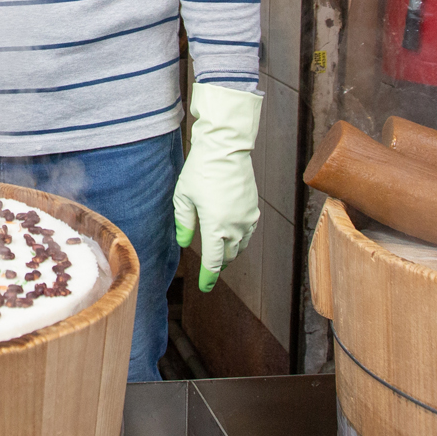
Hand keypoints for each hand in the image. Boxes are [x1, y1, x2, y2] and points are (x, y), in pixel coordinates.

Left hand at [172, 84, 261, 292]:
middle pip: (227, 256)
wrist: (226, 149)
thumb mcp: (183, 197)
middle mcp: (235, 227)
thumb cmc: (202, 170)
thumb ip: (183, 223)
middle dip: (217, 265)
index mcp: (216, 227)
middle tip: (209, 271)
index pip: (213, 262)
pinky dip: (239, 239)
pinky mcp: (253, 209)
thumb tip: (184, 242)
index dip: (208, 277)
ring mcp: (247, 218)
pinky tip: (231, 236)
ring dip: (229, 253)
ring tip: (219, 255)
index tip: (205, 286)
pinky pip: (247, 233)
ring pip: (240, 246)